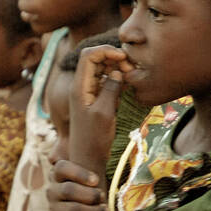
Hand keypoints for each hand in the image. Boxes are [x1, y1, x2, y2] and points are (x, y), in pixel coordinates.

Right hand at [48, 158, 106, 210]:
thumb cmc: (90, 197)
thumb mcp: (91, 180)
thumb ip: (93, 165)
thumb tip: (105, 140)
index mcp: (59, 176)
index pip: (61, 168)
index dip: (79, 173)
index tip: (96, 180)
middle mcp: (52, 191)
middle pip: (68, 190)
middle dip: (90, 194)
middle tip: (103, 197)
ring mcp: (53, 209)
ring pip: (73, 209)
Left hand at [69, 45, 132, 173]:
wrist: (87, 159)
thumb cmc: (94, 140)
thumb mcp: (105, 113)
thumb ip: (110, 89)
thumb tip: (117, 72)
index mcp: (79, 87)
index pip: (88, 55)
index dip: (106, 51)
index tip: (124, 58)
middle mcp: (81, 86)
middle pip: (94, 59)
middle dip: (113, 58)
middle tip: (131, 69)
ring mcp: (87, 93)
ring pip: (100, 69)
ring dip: (116, 68)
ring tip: (131, 76)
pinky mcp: (94, 100)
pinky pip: (104, 82)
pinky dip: (115, 79)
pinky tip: (126, 86)